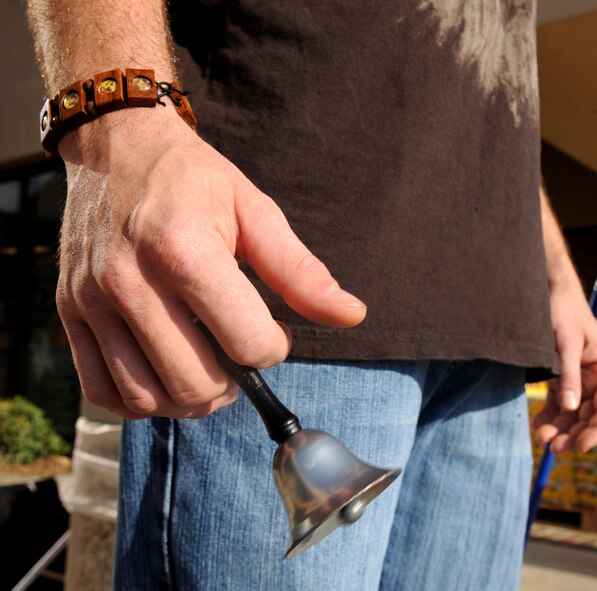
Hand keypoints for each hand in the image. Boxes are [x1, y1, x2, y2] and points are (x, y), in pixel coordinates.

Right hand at [56, 108, 365, 418]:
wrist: (115, 146)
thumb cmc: (193, 180)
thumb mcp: (255, 211)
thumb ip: (301, 272)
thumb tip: (352, 315)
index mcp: (183, 249)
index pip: (246, 343)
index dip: (272, 348)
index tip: (271, 331)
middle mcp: (130, 280)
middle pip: (194, 382)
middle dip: (233, 382)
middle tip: (239, 356)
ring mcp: (92, 300)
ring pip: (147, 397)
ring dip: (188, 400)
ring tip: (206, 371)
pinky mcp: (69, 313)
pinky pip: (102, 390)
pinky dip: (139, 400)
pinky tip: (164, 375)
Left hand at [533, 283, 596, 452]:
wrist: (548, 291)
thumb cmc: (562, 312)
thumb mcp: (563, 343)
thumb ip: (568, 376)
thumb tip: (569, 409)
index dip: (595, 432)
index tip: (578, 446)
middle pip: (589, 416)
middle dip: (573, 434)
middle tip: (552, 447)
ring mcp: (580, 380)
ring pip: (573, 414)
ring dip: (560, 428)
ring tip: (541, 438)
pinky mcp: (563, 378)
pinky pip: (560, 403)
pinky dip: (550, 416)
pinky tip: (539, 425)